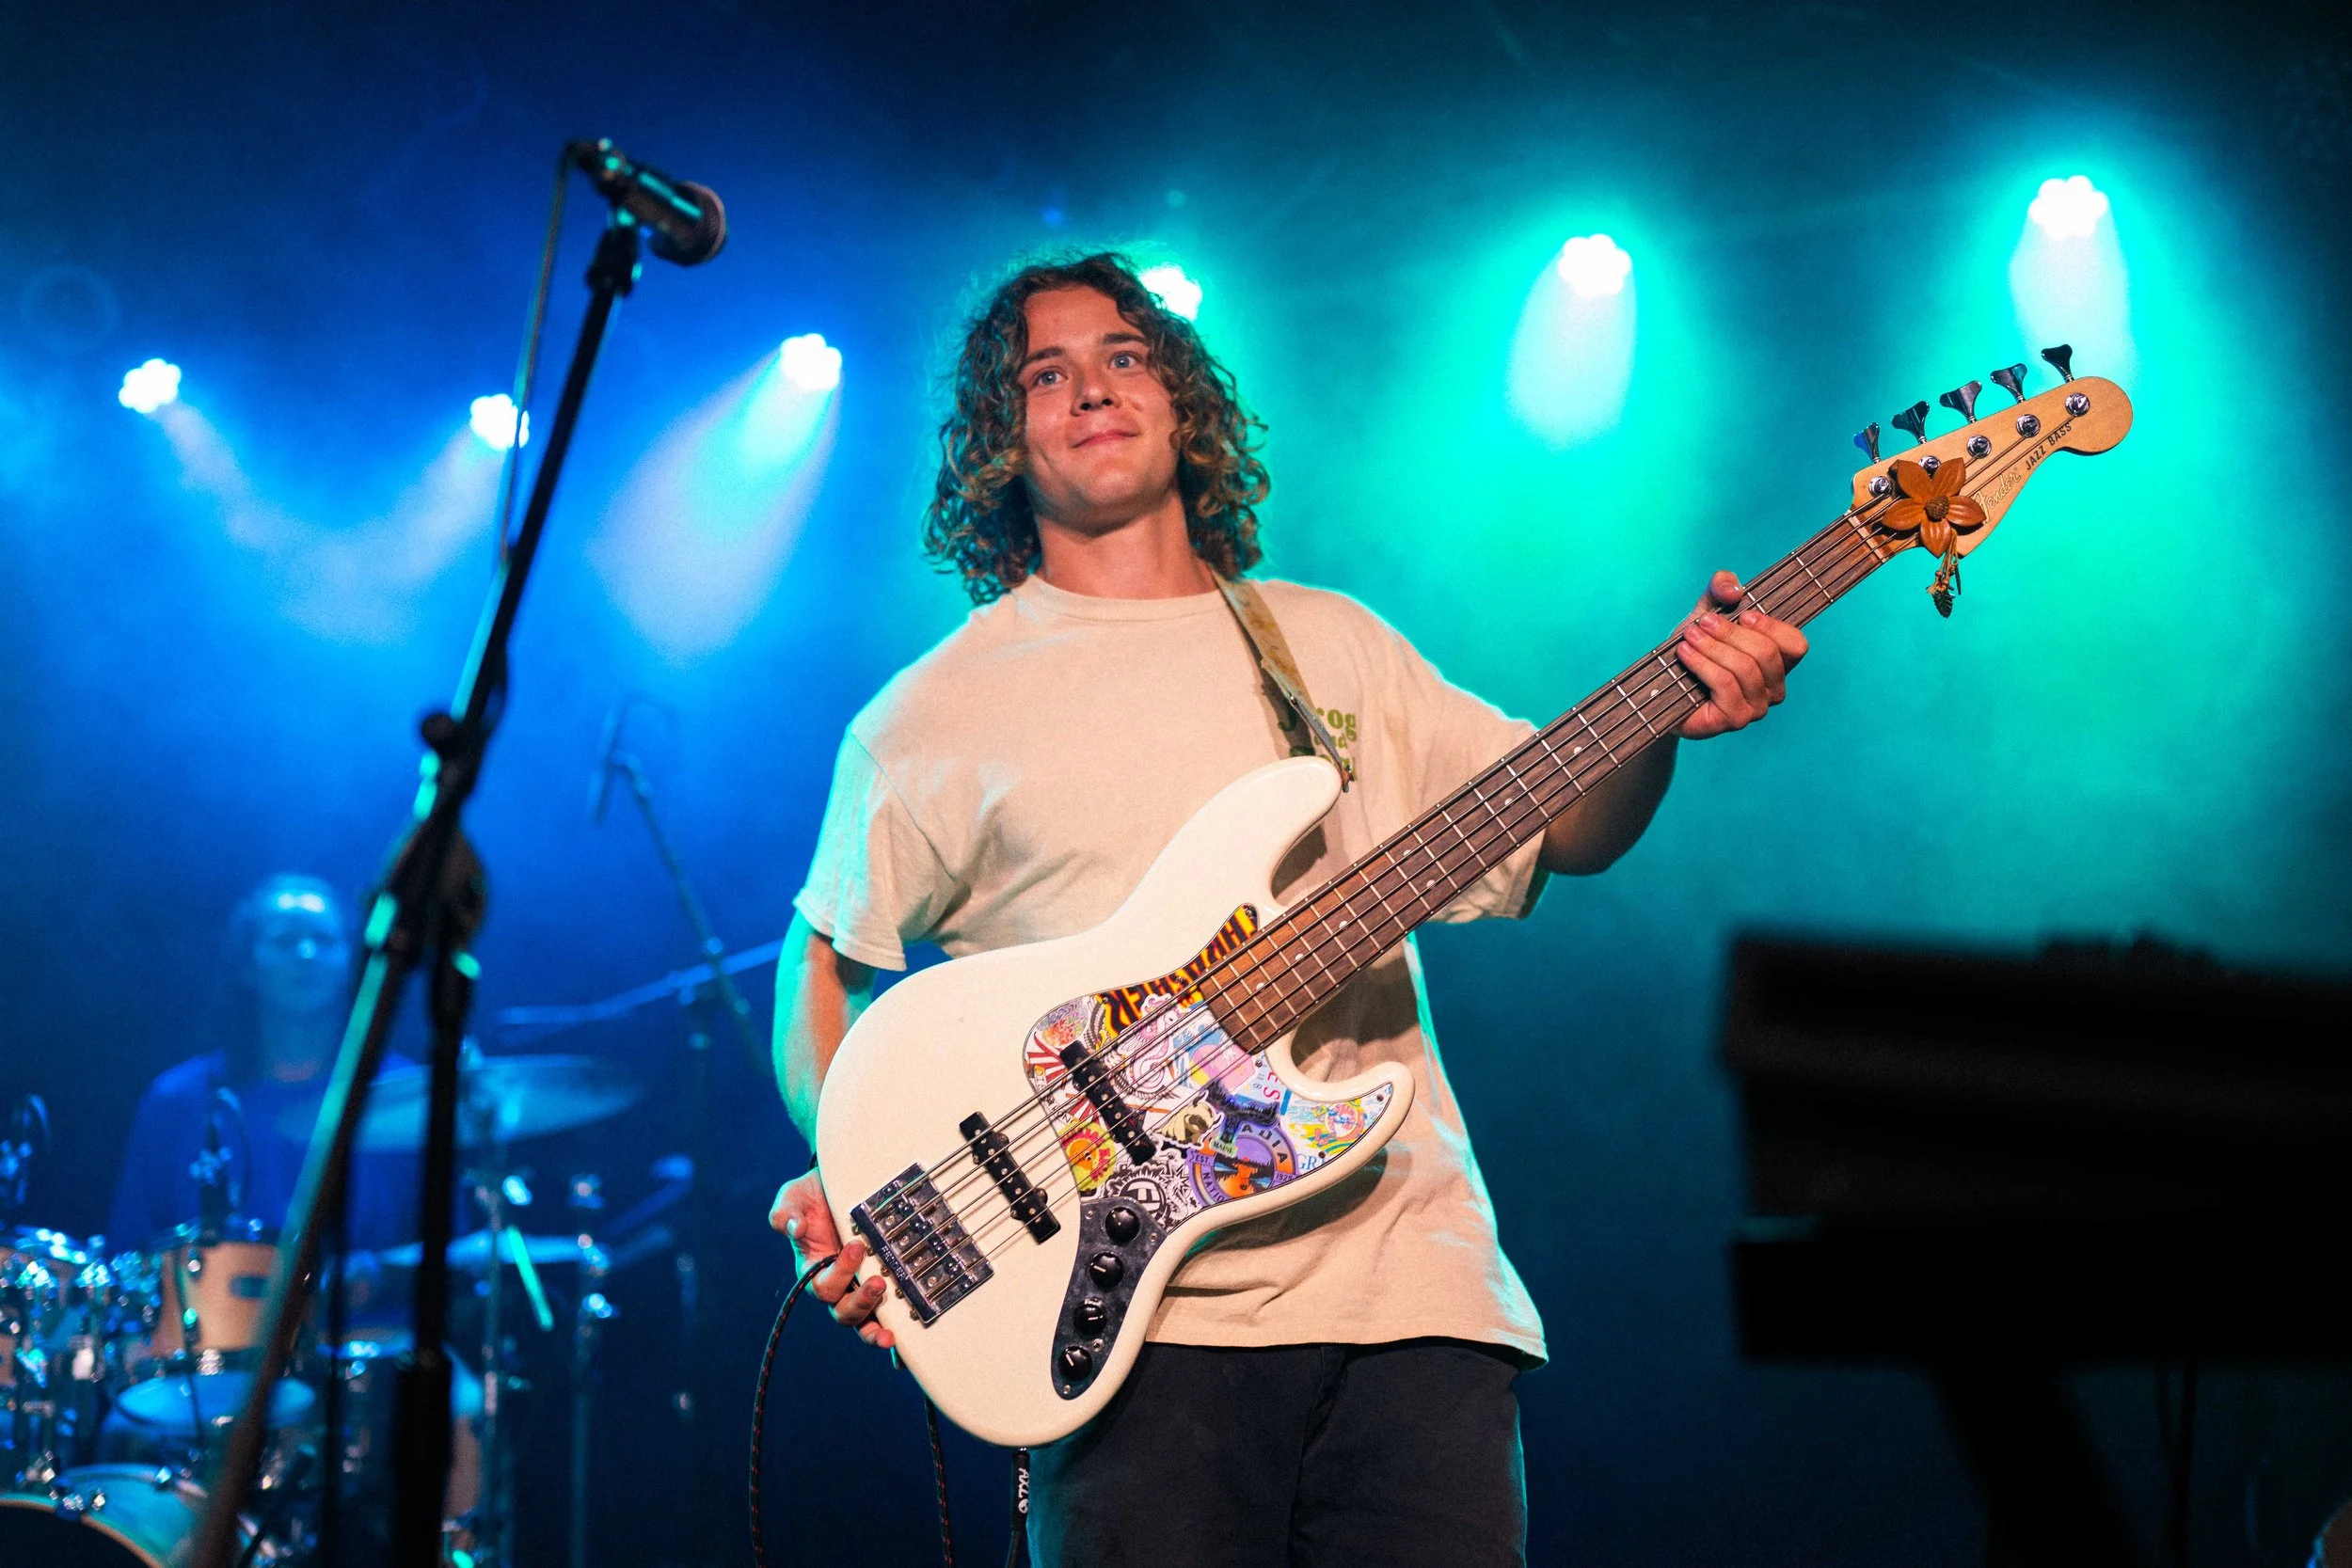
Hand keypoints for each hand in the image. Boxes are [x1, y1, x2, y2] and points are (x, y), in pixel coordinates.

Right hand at [769, 1169, 893, 1349]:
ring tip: (895, 1311)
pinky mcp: (883, 1284)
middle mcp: (838, 1285)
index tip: (856, 1247)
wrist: (839, 1186)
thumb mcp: (794, 1198)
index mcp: (814, 1270)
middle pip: (844, 1313)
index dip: (840, 1274)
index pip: (823, 1286)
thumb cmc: (813, 1197)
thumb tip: (797, 1229)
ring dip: (876, 1324)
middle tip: (878, 1281)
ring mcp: (860, 1287)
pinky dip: (891, 1332)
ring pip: (864, 1321)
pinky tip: (901, 1340)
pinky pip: (885, 1317)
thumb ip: (786, 1213)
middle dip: (861, 1302)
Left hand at [1675, 570, 1807, 739]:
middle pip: (1766, 653)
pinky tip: (1685, 654)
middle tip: (1703, 622)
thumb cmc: (1692, 649)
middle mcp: (1773, 689)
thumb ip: (1721, 588)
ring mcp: (1756, 708)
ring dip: (1713, 647)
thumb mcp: (1706, 611)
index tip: (1745, 613)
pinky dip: (1703, 664)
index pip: (1796, 645)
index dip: (1773, 627)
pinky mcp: (1734, 719)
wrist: (1661, 688)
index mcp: (1777, 663)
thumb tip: (1735, 590)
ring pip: (1745, 668)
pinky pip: (1726, 685)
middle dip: (1731, 632)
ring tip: (1689, 636)